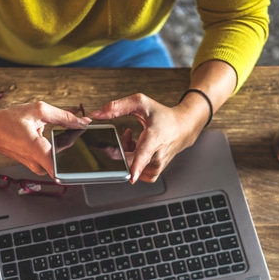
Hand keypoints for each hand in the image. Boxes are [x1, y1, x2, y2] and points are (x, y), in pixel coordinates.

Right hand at [0, 95, 90, 177]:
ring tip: (56, 133)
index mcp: (39, 150)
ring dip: (62, 147)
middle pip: (66, 159)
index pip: (64, 169)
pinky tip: (47, 137)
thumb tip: (83, 121)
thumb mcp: (37, 111)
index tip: (89, 151)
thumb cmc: (7, 121)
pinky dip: (54, 148)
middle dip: (74, 146)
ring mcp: (37, 167)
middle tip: (75, 132)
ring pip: (59, 159)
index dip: (80, 161)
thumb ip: (63, 116)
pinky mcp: (36, 166)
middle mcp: (38, 164)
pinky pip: (51, 159)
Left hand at [88, 93, 208, 182]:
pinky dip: (131, 163)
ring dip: (124, 155)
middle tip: (126, 135)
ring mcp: (156, 167)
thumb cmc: (163, 116)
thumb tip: (95, 115)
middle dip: (119, 148)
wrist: (183, 128)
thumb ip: (116, 107)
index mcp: (154, 138)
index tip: (131, 176)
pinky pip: (134, 173)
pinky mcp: (153, 173)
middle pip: (127, 161)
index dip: (135, 166)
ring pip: (129, 167)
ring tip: (133, 141)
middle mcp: (157, 156)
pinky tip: (136, 152)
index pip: (144, 155)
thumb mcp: (140, 103)